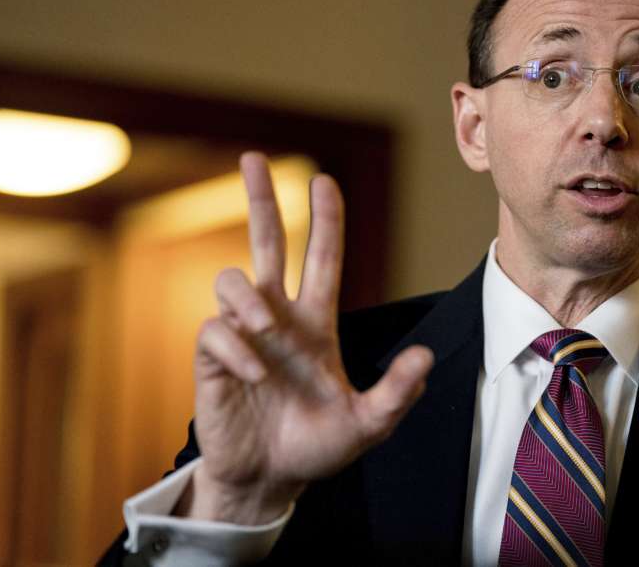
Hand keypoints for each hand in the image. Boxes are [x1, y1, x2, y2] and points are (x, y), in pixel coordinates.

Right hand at [179, 152, 433, 524]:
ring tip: (268, 329)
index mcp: (316, 323)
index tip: (324, 180)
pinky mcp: (213, 359)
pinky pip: (215, 331)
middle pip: (267, 243)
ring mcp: (244, 335)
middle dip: (260, 200)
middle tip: (252, 158)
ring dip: (250, 298)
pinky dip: (237, 347)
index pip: (322, 258)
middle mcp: (278, 318)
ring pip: (232, 280)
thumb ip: (397, 394)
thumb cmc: (317, 447)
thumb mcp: (368, 424)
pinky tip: (254, 375)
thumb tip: (425, 358)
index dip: (324, 220)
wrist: (270, 480)